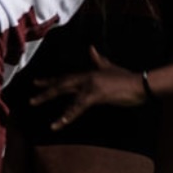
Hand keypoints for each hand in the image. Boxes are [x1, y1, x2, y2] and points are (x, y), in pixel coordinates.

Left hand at [30, 48, 146, 129]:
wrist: (140, 84)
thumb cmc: (127, 78)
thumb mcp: (110, 67)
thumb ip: (98, 59)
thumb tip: (90, 48)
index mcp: (89, 73)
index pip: (66, 78)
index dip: (52, 81)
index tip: (37, 83)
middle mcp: (86, 78)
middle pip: (62, 84)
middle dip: (46, 90)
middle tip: (31, 98)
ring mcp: (90, 86)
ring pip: (66, 94)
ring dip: (49, 99)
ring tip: (35, 105)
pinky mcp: (95, 95)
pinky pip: (77, 108)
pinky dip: (67, 116)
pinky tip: (58, 124)